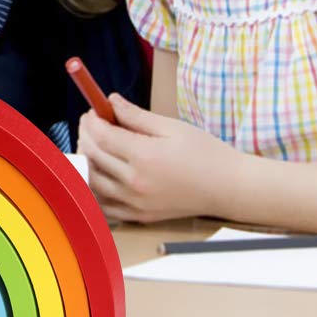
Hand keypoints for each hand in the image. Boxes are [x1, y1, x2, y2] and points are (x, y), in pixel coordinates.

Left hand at [77, 93, 244, 223]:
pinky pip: (104, 206)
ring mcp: (136, 203)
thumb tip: (110, 100)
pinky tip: (97, 173)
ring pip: (93, 182)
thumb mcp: (171, 127)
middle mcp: (136, 183)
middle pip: (94, 156)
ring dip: (87, 160)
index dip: (92, 120)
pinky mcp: (140, 216)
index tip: (92, 110)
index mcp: (144, 157)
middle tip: (91, 122)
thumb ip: (136, 115)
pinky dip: (94, 190)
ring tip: (94, 145)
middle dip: (86, 135)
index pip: (102, 136)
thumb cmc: (206, 154)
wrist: (229, 188)